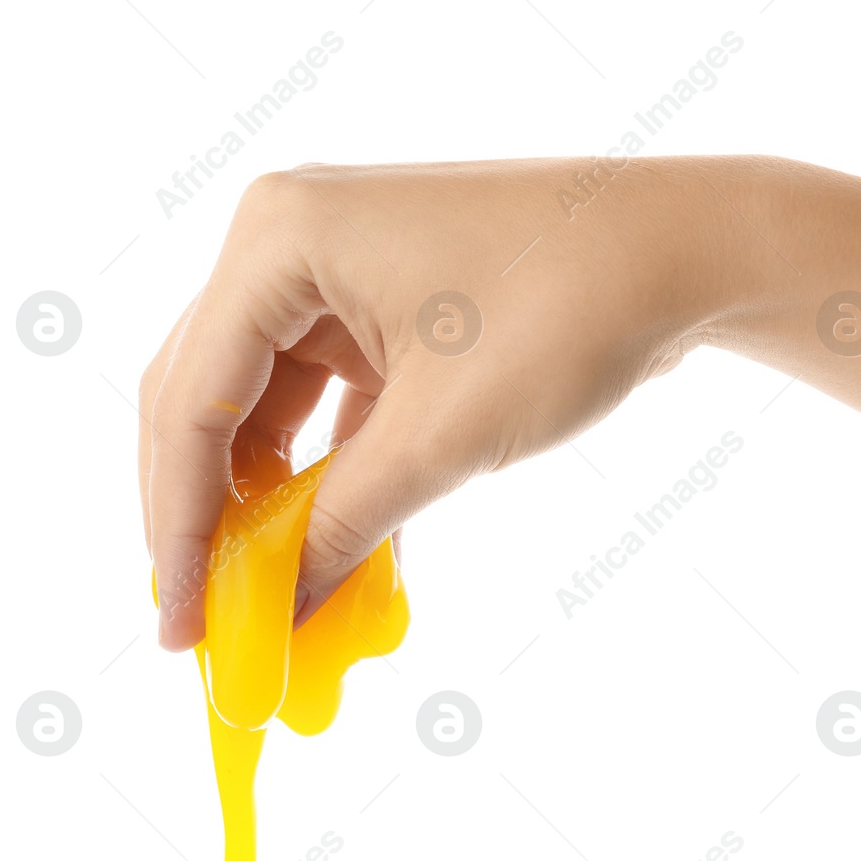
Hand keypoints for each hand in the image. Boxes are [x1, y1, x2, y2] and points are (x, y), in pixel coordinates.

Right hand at [138, 158, 734, 649]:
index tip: (178, 622)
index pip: (190, 401)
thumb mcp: (445, 434)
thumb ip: (343, 522)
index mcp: (280, 240)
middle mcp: (289, 238)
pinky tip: (324, 548)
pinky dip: (326, 472)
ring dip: (266, 501)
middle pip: (206, 398)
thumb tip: (276, 606)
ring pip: (263, 406)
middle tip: (199, 619)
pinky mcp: (383, 300)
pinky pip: (326, 400)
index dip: (175, 524)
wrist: (686, 250)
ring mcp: (336, 266)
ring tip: (257, 595)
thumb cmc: (572, 310)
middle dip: (205, 515)